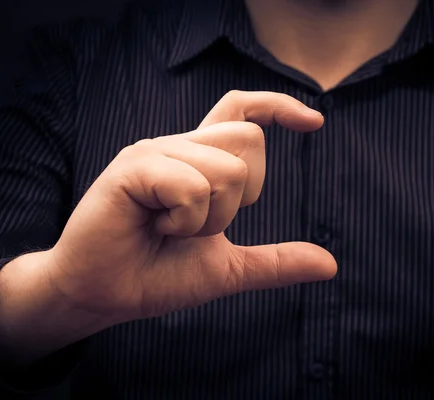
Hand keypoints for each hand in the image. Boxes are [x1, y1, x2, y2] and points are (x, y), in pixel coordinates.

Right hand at [48, 90, 336, 323]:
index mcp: (197, 162)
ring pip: (228, 168)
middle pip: (249, 140)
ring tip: (169, 230)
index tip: (316, 122)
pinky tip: (154, 228)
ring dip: (209, 218)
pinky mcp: (134, 167)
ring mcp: (154, 152)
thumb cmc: (157, 276)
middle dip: (239, 199)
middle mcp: (177, 147)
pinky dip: (185, 221)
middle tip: (194, 226)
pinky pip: (192, 185)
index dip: (278, 106)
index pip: (241, 111)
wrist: (104, 296)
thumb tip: (330, 265)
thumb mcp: (227, 270)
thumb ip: (275, 262)